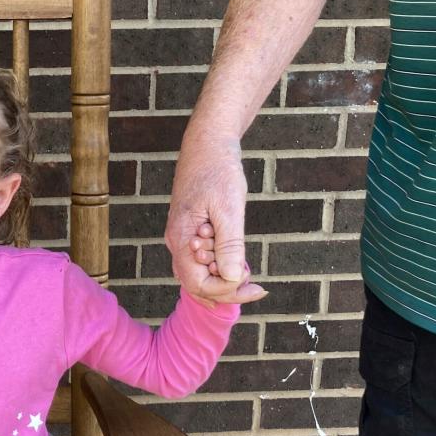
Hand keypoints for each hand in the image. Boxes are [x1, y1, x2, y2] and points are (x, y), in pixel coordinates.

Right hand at [166, 137, 265, 304]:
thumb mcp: (228, 207)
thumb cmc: (218, 171)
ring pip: (199, 275)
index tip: (249, 280)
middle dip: (227, 291)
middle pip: (197, 284)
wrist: (208, 144)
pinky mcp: (191, 232)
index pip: (197, 283)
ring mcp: (182, 238)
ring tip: (252, 280)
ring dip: (224, 283)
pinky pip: (202, 262)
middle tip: (258, 289)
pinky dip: (220, 270)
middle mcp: (177, 243)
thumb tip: (231, 278)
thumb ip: (229, 244)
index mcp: (182, 238)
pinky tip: (239, 266)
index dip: (224, 289)